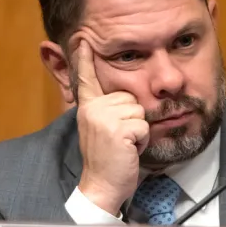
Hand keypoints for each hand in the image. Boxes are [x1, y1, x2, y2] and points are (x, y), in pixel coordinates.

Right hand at [75, 40, 149, 214]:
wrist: (102, 186)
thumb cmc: (108, 160)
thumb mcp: (101, 130)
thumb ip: (105, 111)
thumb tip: (121, 98)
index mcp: (87, 108)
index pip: (86, 79)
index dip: (85, 59)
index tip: (82, 40)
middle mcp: (92, 109)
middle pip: (130, 97)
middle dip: (132, 120)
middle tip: (121, 139)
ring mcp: (103, 118)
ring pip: (139, 111)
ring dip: (138, 131)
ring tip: (124, 145)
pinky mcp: (117, 129)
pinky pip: (143, 125)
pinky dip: (142, 141)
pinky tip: (129, 151)